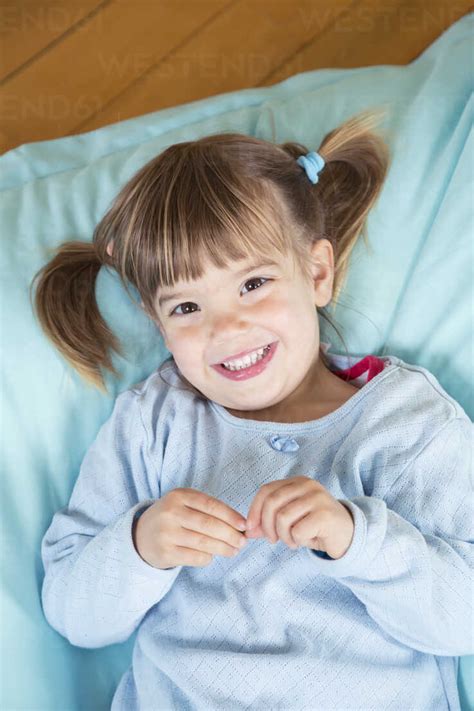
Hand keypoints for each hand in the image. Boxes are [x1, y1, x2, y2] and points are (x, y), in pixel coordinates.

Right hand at [133, 488, 247, 568]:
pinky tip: (212, 555)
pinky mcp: (166, 553)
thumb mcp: (185, 504)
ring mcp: (167, 534)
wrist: (141, 535)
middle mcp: (171, 513)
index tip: (244, 525)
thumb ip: (208, 509)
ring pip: (204, 543)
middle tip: (243, 542)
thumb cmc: (173, 517)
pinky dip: (208, 557)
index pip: (211, 505)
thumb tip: (240, 525)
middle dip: (230, 535)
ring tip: (234, 550)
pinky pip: (196, 557)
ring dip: (224, 548)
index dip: (231, 516)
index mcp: (179, 496)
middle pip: (209, 525)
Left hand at [244, 476, 354, 559]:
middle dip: (266, 526)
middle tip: (273, 540)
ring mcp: (317, 498)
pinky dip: (297, 540)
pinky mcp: (325, 514)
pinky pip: (297, 531)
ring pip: (283, 518)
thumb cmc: (315, 526)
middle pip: (271, 503)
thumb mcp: (290, 520)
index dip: (254, 510)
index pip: (266, 491)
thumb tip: (248, 531)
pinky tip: (305, 541)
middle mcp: (307, 485)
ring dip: (284, 536)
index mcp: (296, 482)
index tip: (251, 529)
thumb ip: (269, 521)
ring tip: (293, 541)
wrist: (347, 534)